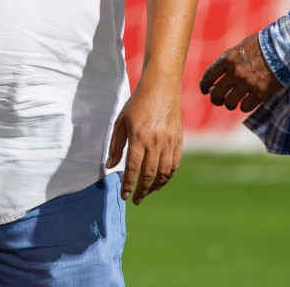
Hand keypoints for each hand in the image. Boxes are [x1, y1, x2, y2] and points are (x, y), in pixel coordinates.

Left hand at [107, 74, 182, 205]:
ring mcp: (170, 143)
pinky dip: (167, 177)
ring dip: (155, 187)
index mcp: (138, 137)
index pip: (133, 168)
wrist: (161, 89)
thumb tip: (110, 166)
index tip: (124, 196)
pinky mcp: (179, 142)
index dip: (128, 184)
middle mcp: (156, 142)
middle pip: (149, 174)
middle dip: (142, 190)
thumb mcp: (120, 121)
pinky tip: (160, 182)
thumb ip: (116, 145)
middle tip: (135, 200)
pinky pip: (174, 165)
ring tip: (146, 193)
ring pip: (164, 173)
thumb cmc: (137, 104)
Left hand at [201, 31, 283, 112]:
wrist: (285, 47)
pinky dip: (244, 106)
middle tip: (218, 100)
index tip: (205, 90)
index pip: (208, 76)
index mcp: (227, 59)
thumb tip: (222, 72)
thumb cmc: (264, 43)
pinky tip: (246, 103)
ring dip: (229, 104)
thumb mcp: (241, 46)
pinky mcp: (261, 92)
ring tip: (232, 103)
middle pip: (216, 93)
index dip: (204, 86)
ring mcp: (247, 83)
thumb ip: (231, 60)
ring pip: (229, 102)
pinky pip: (246, 107)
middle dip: (215, 99)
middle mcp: (234, 72)